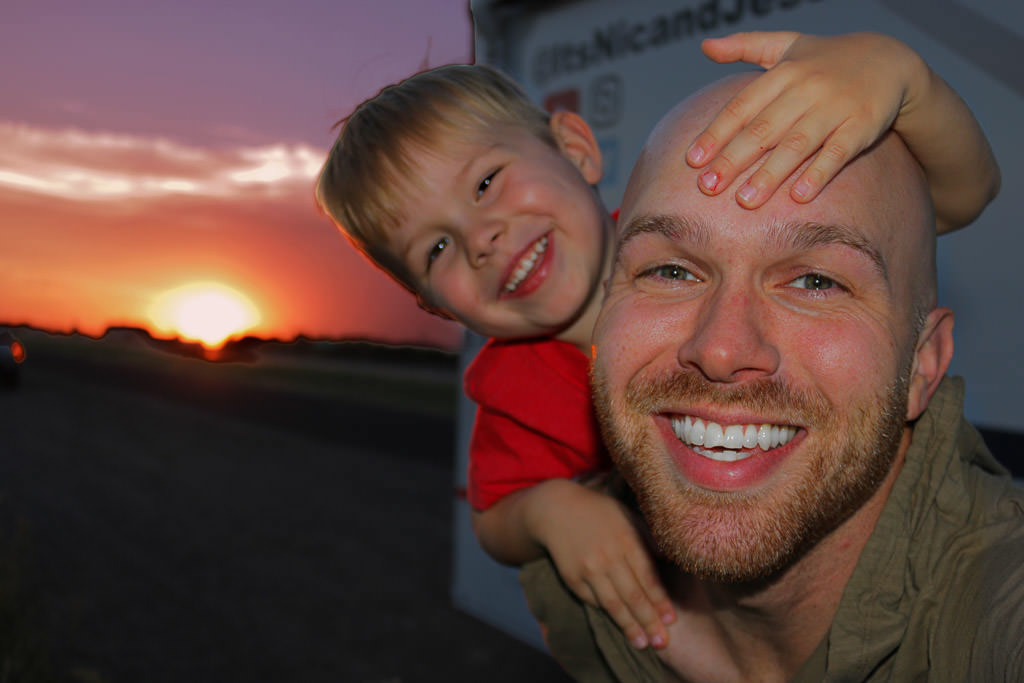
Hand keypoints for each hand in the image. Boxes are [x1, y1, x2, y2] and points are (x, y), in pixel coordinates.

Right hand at [529, 481, 674, 649]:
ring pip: (613, 604)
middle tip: (663, 642)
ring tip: (642, 644)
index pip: (648, 578)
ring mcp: (588, 569)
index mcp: (626, 540)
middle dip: (650, 622)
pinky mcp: (572, 577)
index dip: (660, 601)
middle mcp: (608, 557)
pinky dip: (607, 613)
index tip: (672, 620)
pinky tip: (618, 625)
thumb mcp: (626, 514)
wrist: (556, 509)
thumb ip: (648, 537)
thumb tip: (671, 559)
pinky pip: (593, 600)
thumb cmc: (598, 511)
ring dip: (629, 627)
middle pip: (633, 596)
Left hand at [686, 31, 919, 207]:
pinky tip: (799, 196)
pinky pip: (838, 152)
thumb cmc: (826, 59)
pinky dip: (819, 173)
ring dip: (770, 174)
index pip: (741, 107)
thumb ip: (745, 45)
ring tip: (745, 201)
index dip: (716, 134)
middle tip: (707, 189)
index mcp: (783, 72)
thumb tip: (705, 47)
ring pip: (797, 144)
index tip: (693, 161)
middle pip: (763, 129)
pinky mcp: (863, 124)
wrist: (891, 60)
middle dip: (733, 160)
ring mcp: (836, 107)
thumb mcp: (787, 45)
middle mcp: (807, 88)